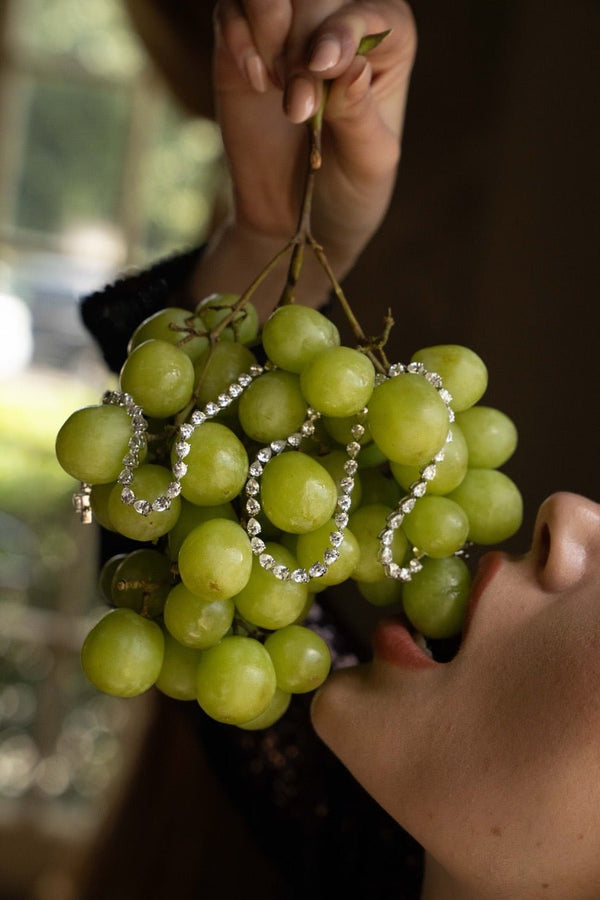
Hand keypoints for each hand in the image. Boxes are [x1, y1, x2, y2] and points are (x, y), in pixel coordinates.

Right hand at [191, 0, 415, 315]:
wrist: (294, 218)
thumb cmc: (347, 187)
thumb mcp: (367, 163)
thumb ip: (360, 116)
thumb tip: (351, 69)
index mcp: (387, 41)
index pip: (366, 11)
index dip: (342, 30)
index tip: (322, 66)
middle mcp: (338, 21)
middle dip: (302, 46)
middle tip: (297, 108)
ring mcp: (288, 30)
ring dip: (268, 31)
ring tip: (274, 87)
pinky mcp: (243, 45)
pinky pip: (231, 10)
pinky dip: (238, 38)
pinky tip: (256, 84)